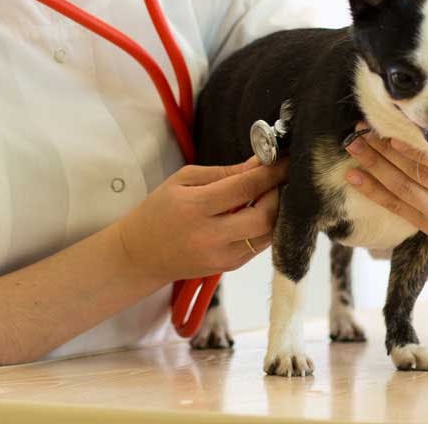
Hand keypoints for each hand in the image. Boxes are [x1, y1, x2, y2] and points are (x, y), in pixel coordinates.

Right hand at [116, 157, 286, 281]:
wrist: (140, 255)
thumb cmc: (158, 212)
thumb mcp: (182, 181)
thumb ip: (223, 172)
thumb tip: (258, 164)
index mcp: (195, 208)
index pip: (245, 187)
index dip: (271, 172)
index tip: (286, 161)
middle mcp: (211, 236)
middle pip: (264, 216)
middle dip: (278, 194)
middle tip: (279, 179)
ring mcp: (222, 256)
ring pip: (268, 234)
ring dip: (277, 212)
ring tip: (272, 194)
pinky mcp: (229, 267)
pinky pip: (259, 246)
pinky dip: (266, 228)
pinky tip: (260, 213)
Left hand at [343, 123, 427, 262]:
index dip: (416, 151)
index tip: (392, 136)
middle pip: (420, 173)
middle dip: (386, 152)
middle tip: (362, 133)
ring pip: (405, 189)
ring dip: (375, 167)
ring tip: (354, 148)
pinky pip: (397, 207)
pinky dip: (373, 191)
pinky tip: (354, 177)